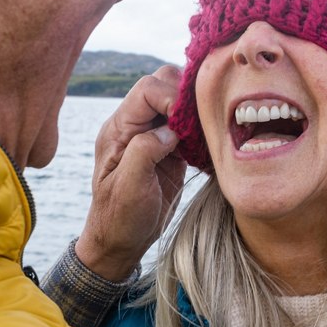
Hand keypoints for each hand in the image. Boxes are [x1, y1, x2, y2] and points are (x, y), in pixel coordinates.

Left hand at [77, 66, 186, 280]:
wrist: (122, 242)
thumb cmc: (119, 217)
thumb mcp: (128, 186)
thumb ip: (144, 150)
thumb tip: (170, 129)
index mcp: (118, 128)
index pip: (147, 89)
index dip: (171, 96)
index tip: (185, 121)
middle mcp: (135, 125)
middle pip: (164, 83)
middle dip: (186, 95)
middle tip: (201, 122)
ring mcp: (154, 134)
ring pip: (180, 100)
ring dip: (197, 111)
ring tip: (207, 133)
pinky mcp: (172, 148)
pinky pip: (190, 124)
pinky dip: (202, 129)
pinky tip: (208, 145)